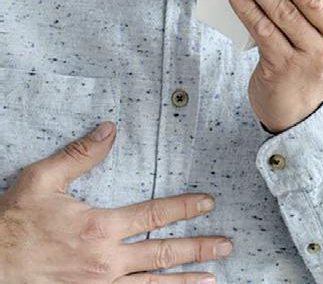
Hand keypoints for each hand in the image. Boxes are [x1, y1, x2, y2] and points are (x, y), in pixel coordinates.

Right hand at [0, 121, 231, 282]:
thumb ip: (80, 155)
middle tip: (226, 246)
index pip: (154, 215)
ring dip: (185, 280)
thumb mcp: (41, 181)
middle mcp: (106, 261)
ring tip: (212, 278)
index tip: (208, 204)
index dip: (185, 208)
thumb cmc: (12, 225)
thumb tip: (109, 130)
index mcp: (99, 228)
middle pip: (163, 253)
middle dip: (199, 248)